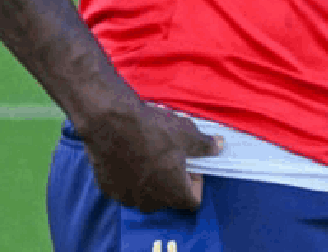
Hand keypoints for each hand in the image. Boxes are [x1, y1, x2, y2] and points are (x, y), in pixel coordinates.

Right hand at [77, 99, 224, 211]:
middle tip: (171, 155)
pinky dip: (130, 175)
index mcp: (173, 195)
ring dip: (151, 178)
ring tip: (149, 153)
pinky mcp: (108, 189)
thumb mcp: (188, 134)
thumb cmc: (154, 131)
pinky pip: (126, 186)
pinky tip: (129, 154)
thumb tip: (219, 146)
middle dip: (173, 179)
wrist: (110, 123)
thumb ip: (205, 146)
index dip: (196, 182)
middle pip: (169, 197)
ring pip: (146, 192)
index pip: (194, 200)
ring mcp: (126, 198)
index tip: (192, 164)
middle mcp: (149, 203)